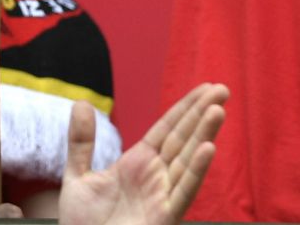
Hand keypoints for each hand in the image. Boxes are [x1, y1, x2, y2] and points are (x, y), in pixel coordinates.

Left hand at [57, 82, 226, 224]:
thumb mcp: (78, 177)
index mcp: (138, 163)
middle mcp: (156, 176)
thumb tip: (80, 103)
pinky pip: (184, 191)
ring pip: (188, 160)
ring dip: (204, 136)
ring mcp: (162, 195)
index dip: (186, 108)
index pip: (168, 128)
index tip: (205, 87)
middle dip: (202, 114)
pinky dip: (196, 171)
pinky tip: (209, 149)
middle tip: (222, 90)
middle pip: (183, 139)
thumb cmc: (83, 224)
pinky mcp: (165, 216)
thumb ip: (81, 142)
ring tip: (218, 110)